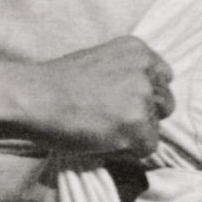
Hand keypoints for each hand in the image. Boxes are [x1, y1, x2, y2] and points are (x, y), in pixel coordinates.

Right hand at [0, 35, 173, 156]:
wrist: (35, 96)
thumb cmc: (57, 82)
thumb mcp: (99, 60)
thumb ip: (125, 72)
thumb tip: (137, 98)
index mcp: (137, 49)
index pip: (164, 77)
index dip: (147, 94)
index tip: (127, 102)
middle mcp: (145, 70)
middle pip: (165, 103)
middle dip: (146, 115)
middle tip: (114, 120)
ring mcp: (143, 97)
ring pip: (155, 128)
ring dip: (135, 134)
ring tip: (104, 130)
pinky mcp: (138, 125)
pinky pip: (146, 149)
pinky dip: (127, 152)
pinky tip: (102, 140)